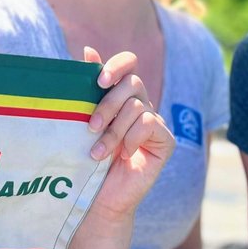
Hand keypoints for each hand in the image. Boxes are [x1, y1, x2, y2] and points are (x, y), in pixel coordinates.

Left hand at [81, 47, 174, 222]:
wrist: (97, 199)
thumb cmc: (86, 160)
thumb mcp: (82, 121)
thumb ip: (87, 88)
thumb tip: (88, 49)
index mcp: (121, 95)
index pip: (128, 64)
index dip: (116, 65)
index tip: (98, 80)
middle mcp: (140, 105)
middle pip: (132, 84)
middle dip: (108, 104)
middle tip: (90, 126)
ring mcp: (154, 122)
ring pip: (137, 106)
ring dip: (114, 130)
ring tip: (98, 152)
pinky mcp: (165, 140)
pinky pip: (149, 123)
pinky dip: (132, 138)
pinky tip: (124, 155)